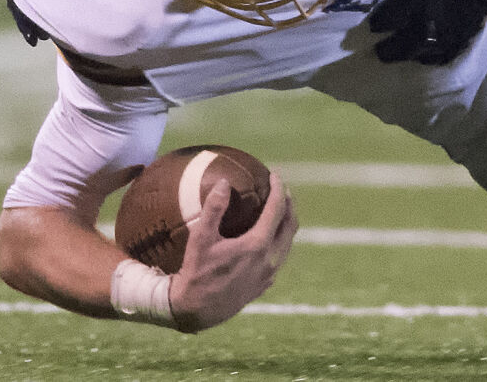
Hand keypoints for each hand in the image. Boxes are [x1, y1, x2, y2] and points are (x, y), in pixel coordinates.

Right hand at [169, 173, 296, 332]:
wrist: (196, 311)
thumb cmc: (196, 274)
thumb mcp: (200, 239)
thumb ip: (214, 209)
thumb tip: (225, 182)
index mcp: (258, 245)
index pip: (277, 209)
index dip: (278, 189)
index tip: (274, 175)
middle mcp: (270, 259)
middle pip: (290, 224)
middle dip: (288, 203)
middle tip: (281, 189)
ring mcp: (270, 274)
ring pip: (287, 242)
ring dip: (286, 223)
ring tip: (278, 210)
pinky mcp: (265, 284)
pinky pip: (279, 257)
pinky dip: (279, 241)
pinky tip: (268, 238)